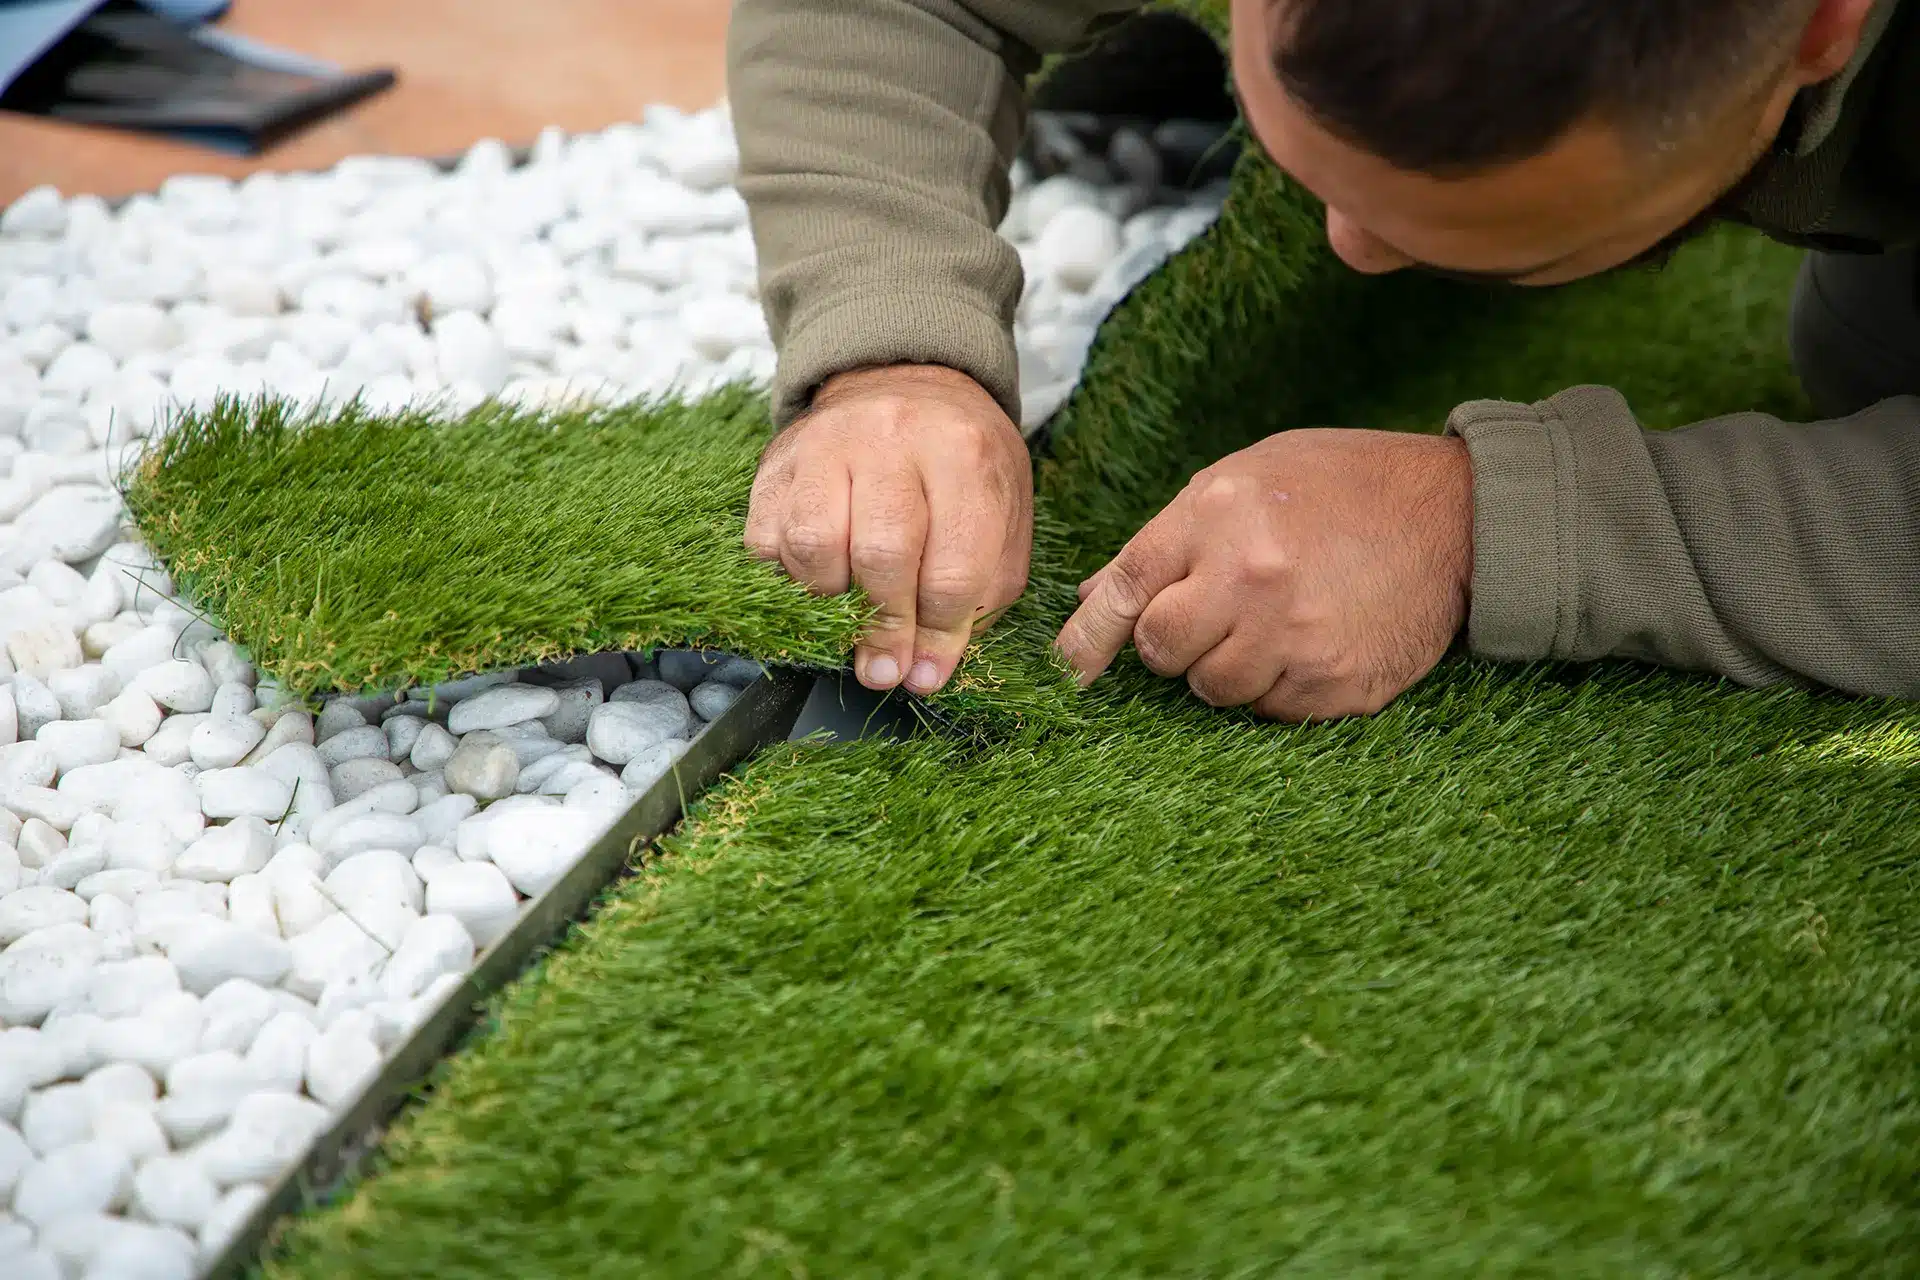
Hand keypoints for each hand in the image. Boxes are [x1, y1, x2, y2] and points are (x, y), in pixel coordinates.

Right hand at [746, 364, 1033, 693]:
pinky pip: (766, 542)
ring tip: (851, 603)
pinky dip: (788, 577)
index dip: (939, 635)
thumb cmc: (961, 469)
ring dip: (831, 598)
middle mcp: (893, 437)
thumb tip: (921, 675)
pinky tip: (819, 575)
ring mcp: (826, 443)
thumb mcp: (1001, 523)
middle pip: (881, 556)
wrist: (905, 386)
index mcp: (964, 453)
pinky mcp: (777, 462)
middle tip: (884, 664)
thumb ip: (976, 602)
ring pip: (814, 546)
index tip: (924, 670)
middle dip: (884, 627)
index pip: (953, 569)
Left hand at [1055, 429, 1472, 720]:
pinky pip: (1271, 713)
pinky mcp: (1335, 685)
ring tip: (1271, 626)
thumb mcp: (1245, 478)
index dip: (1087, 636)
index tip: (1067, 670)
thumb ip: (1169, 536)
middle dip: (1173, 645)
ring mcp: (1296, 639)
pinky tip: (1310, 644)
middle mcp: (1252, 579)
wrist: (1458, 515)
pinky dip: (1279, 689)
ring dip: (1227, 671)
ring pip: (1214, 691)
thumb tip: (1096, 593)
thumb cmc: (1343, 486)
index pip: (1128, 589)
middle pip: (1162, 651)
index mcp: (1220, 516)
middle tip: (1212, 619)